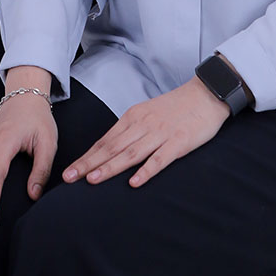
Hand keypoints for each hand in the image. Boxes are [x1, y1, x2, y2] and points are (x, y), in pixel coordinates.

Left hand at [63, 78, 229, 188]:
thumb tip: (110, 149)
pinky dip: (146, 170)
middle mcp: (143, 125)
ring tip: (92, 180)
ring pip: (131, 153)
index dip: (86, 156)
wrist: (206, 94)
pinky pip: (160, 159)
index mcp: (133, 117)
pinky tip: (134, 182)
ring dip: (110, 167)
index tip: (69, 171)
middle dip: (89, 164)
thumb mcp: (148, 113)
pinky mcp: (179, 142)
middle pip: (112, 148)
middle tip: (69, 178)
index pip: (105, 140)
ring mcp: (161, 134)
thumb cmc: (176, 107)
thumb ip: (131, 130)